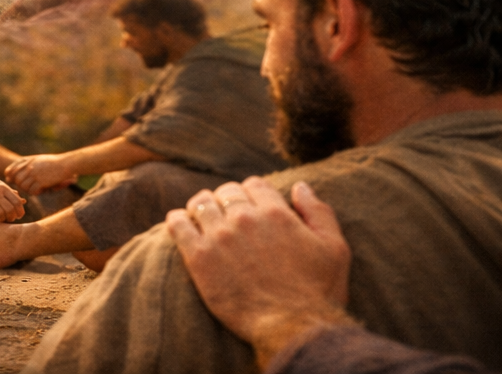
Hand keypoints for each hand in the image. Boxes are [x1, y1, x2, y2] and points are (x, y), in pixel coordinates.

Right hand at [0, 169, 25, 221]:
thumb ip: (9, 192)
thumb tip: (23, 201)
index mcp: (2, 187)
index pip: (16, 202)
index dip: (20, 211)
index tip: (19, 216)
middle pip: (9, 209)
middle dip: (11, 217)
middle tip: (10, 219)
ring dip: (2, 219)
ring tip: (1, 219)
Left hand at [4, 153, 77, 195]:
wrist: (65, 164)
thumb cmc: (52, 162)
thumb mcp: (37, 159)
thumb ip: (25, 164)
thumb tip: (12, 173)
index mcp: (27, 161)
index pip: (11, 170)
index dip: (10, 177)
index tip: (12, 180)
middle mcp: (29, 167)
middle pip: (17, 180)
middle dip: (20, 185)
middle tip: (27, 187)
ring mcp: (34, 174)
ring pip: (23, 186)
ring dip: (28, 190)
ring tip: (34, 189)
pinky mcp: (41, 181)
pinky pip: (32, 191)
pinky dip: (35, 192)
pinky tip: (40, 190)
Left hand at [166, 178, 352, 365]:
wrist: (292, 328)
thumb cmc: (317, 292)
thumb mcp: (334, 249)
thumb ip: (318, 212)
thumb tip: (300, 186)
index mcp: (276, 213)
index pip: (254, 184)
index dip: (254, 193)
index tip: (252, 206)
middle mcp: (244, 219)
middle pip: (226, 192)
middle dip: (229, 200)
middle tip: (229, 216)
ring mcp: (219, 237)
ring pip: (201, 203)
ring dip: (203, 207)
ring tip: (205, 218)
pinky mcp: (198, 257)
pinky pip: (178, 225)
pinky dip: (178, 220)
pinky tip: (182, 224)